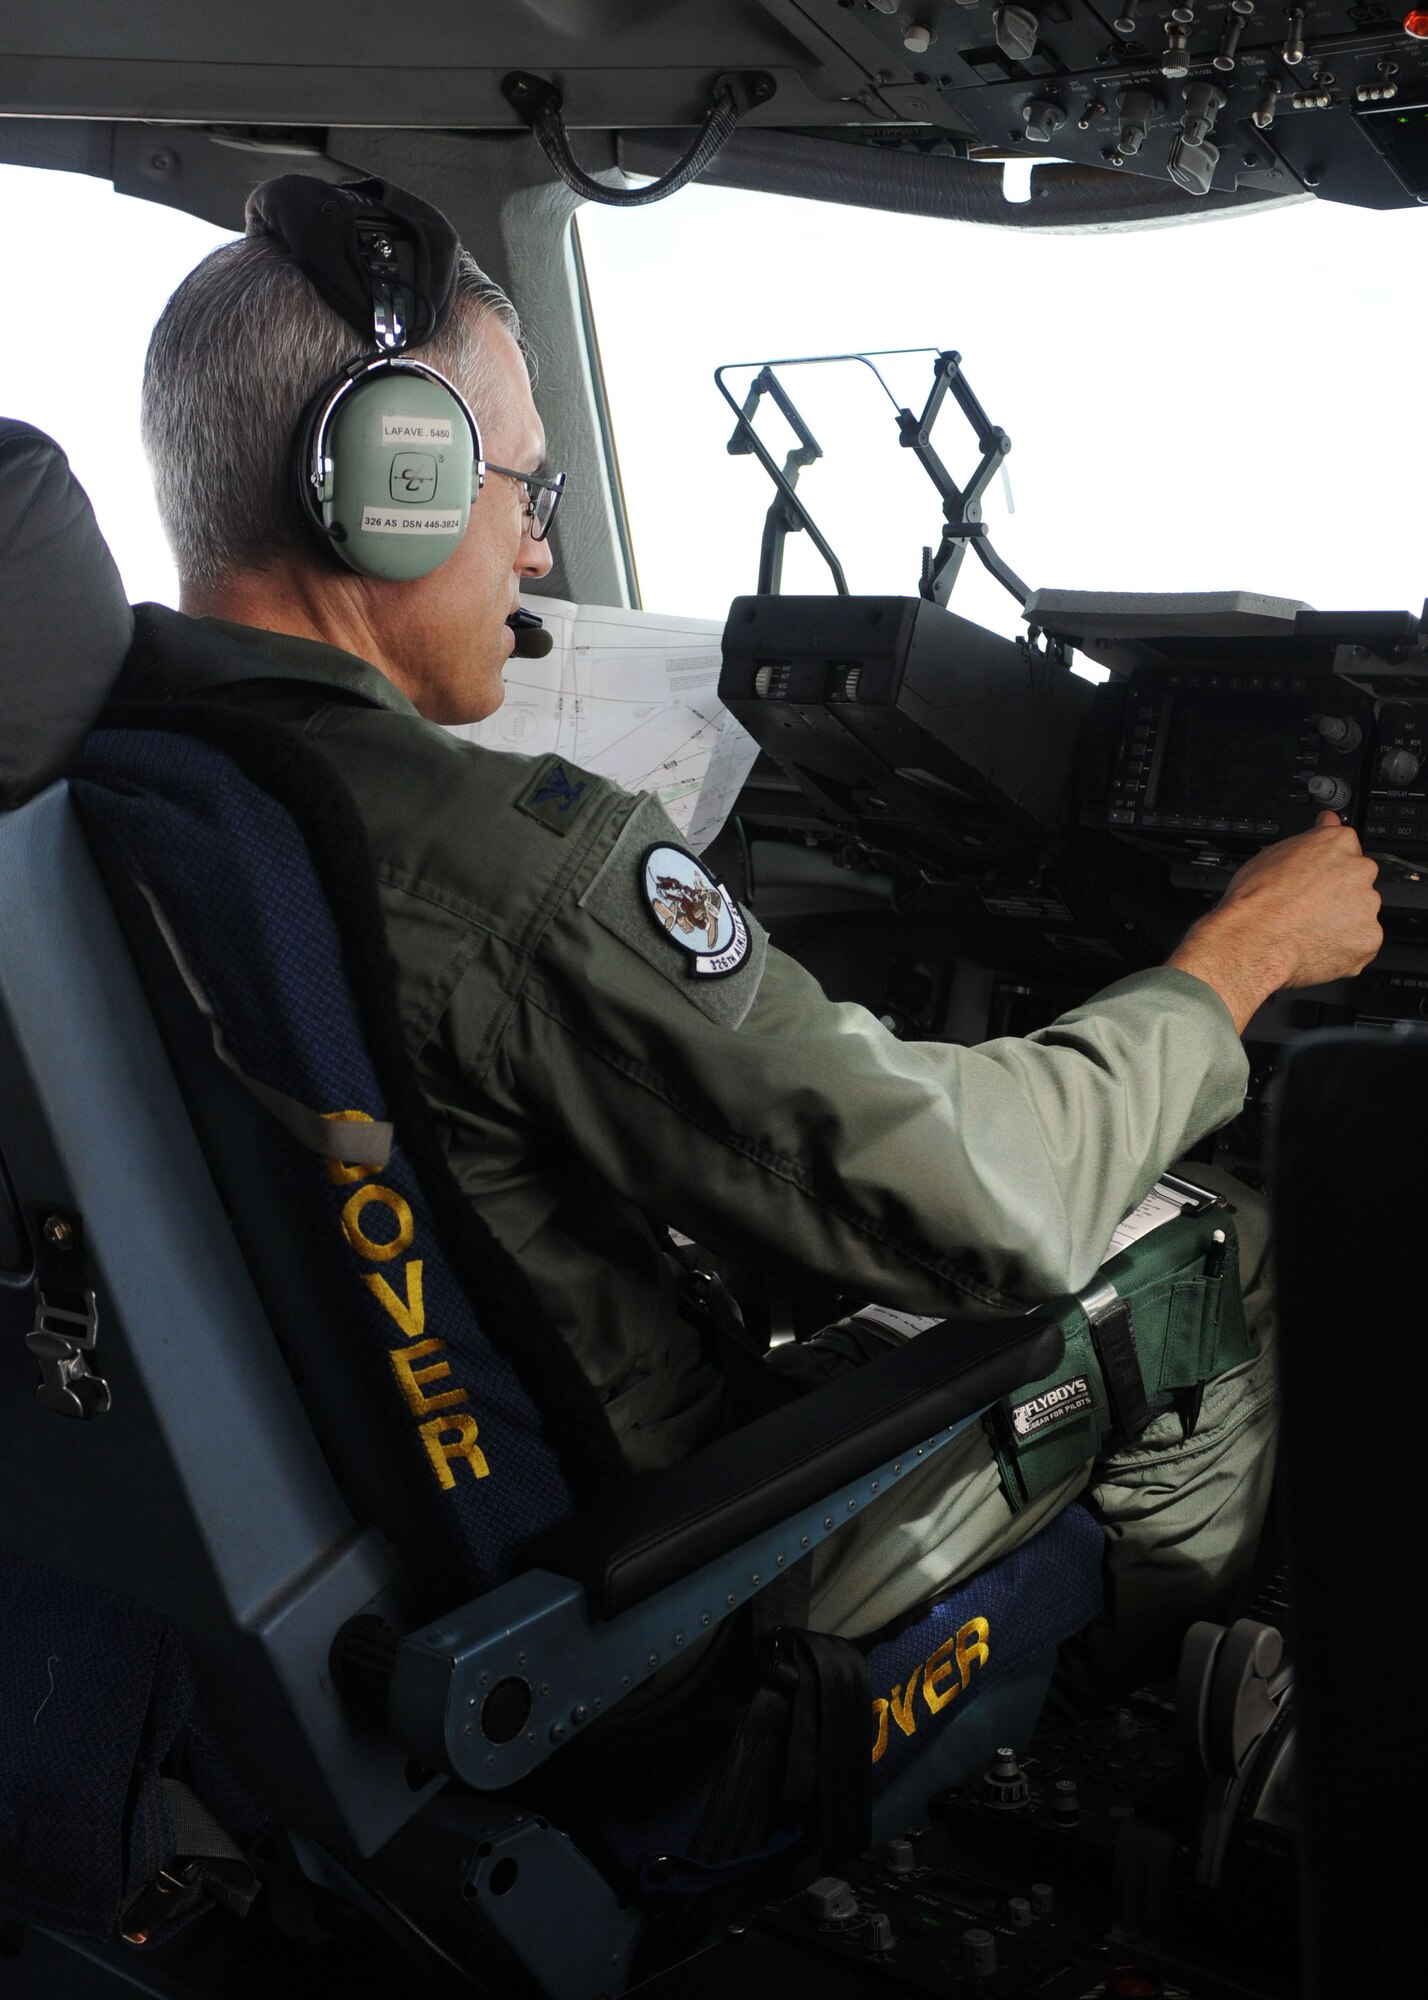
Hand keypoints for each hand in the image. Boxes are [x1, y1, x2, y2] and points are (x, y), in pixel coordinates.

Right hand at [1167, 811, 1381, 1033]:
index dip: (1328, 867)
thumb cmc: (1258, 898)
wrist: (1254, 940)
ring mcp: (1366, 906)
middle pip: (1356, 882)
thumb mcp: (1274, 852)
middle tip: (1308, 907)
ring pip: (1359, 914)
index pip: (1346, 848)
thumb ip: (1311, 837)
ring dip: (1342, 922)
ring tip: (1308, 929)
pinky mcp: (1368, 938)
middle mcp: (1359, 871)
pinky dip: (1343, 947)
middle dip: (1338, 894)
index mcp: (1339, 844)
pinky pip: (1360, 943)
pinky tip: (1316, 944)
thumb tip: (1327, 821)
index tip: (1317, 878)